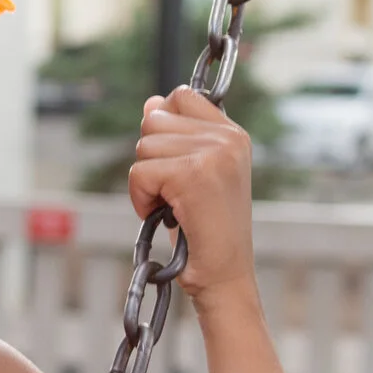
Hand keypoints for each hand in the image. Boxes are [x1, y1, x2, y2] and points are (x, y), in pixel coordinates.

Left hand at [127, 87, 257, 301]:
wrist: (224, 277)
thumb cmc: (206, 232)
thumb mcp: (192, 175)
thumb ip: (174, 136)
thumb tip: (150, 104)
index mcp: (233, 134)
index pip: (182, 95)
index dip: (164, 125)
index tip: (173, 163)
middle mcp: (228, 138)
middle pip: (154, 119)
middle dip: (151, 158)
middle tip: (172, 193)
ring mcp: (213, 154)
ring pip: (144, 145)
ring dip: (145, 182)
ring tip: (170, 207)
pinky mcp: (192, 174)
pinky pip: (140, 171)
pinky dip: (140, 199)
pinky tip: (163, 217)